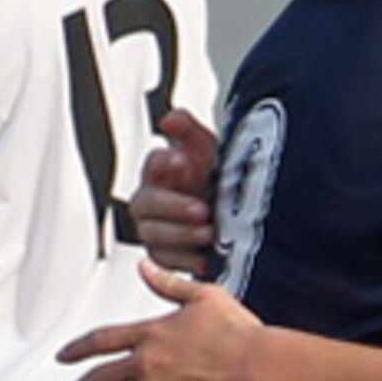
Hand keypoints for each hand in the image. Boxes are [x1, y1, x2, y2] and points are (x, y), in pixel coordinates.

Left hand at [57, 259, 263, 380]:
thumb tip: (143, 266)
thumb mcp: (202, 296)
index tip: (62, 357)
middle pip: (100, 380)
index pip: (101, 340)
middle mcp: (144, 363)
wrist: (253, 364)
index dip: (78, 349)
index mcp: (149, 332)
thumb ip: (168, 283)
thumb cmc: (236, 329)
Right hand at [129, 109, 217, 273]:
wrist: (236, 217)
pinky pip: (163, 261)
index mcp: (163, 170)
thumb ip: (189, 131)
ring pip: (152, 234)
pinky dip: (185, 260)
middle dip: (173, 206)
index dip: (165, 162)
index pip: (154, 162)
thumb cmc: (218, 179)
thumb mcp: (209, 151)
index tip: (183, 162)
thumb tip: (169, 119)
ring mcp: (154, 228)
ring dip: (180, 235)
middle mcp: (153, 199)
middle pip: (145, 203)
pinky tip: (205, 258)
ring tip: (209, 233)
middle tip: (202, 209)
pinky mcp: (162, 254)